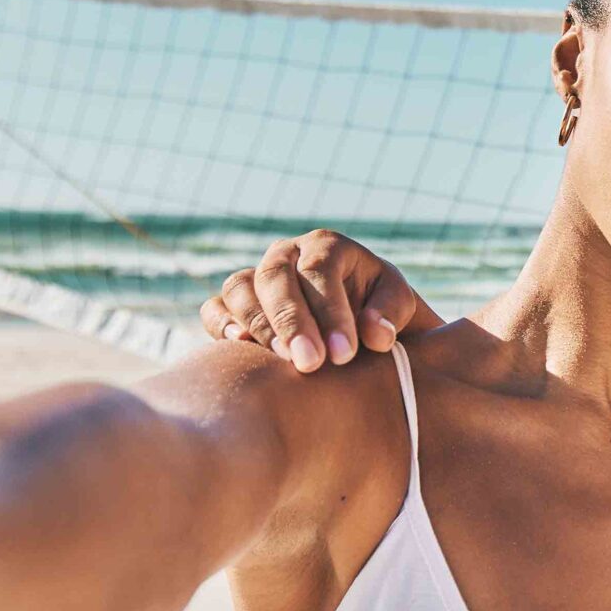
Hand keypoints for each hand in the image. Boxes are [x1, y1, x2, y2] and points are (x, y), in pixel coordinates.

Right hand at [197, 229, 427, 371]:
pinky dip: (222, 324)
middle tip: (311, 363)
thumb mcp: (396, 305)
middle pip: (275, 277)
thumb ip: (390, 313)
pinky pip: (215, 308)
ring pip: (240, 288)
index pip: (320, 270)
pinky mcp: (233, 306)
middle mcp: (285, 255)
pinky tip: (240, 346)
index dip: (330, 311)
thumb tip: (374, 334)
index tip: (344, 354)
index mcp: (326, 247)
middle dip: (292, 320)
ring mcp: (256, 278)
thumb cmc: (378, 310)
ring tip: (282, 360)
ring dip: (259, 324)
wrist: (356, 324)